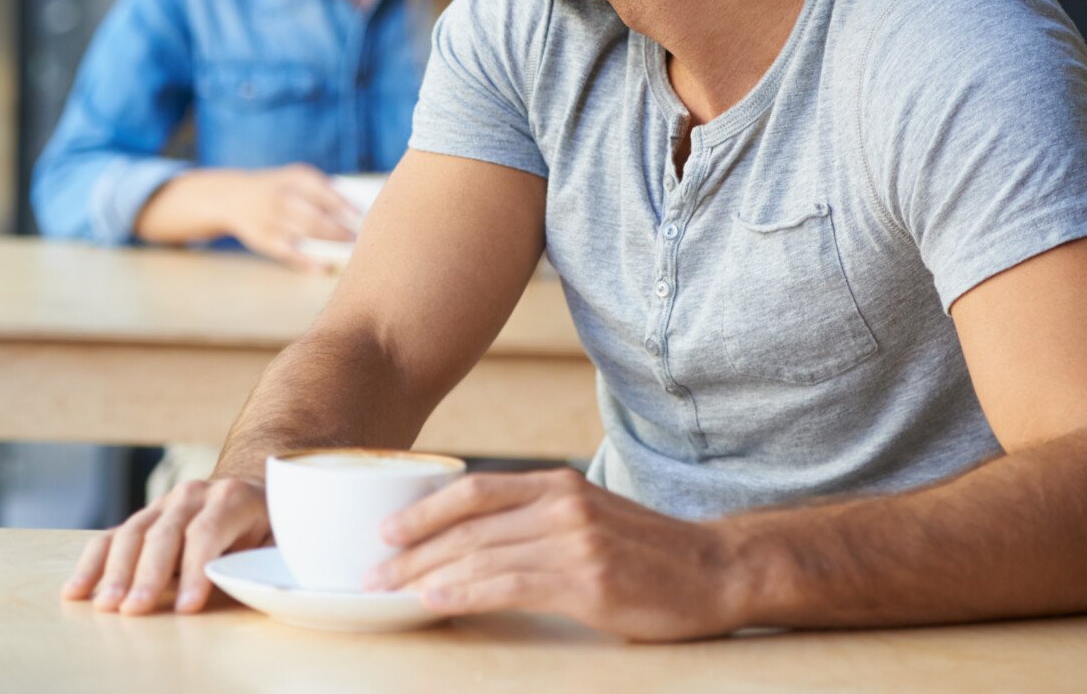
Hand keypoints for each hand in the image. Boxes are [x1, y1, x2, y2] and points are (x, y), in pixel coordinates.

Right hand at [61, 477, 269, 614]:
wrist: (250, 490)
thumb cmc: (269, 527)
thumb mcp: (281, 538)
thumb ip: (265, 558)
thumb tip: (250, 584)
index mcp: (232, 497)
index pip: (206, 532)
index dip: (196, 570)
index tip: (188, 608)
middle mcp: (193, 494)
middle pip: (164, 533)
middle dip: (148, 574)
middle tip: (135, 609)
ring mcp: (163, 505)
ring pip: (132, 533)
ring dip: (115, 571)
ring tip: (106, 606)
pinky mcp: (143, 519)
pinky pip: (110, 537)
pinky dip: (92, 564)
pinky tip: (76, 591)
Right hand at [224, 164, 361, 272]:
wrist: (234, 197)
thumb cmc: (279, 189)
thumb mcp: (294, 179)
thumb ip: (322, 191)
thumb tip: (354, 214)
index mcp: (293, 179)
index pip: (322, 190)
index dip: (342, 204)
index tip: (360, 215)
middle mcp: (281, 197)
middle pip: (315, 216)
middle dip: (339, 229)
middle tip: (359, 237)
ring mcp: (271, 219)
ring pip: (305, 234)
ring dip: (329, 243)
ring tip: (349, 249)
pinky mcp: (263, 239)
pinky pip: (289, 252)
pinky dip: (307, 261)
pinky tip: (325, 266)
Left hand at [368, 469, 744, 640]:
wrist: (715, 570)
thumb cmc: (645, 551)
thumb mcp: (586, 515)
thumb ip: (535, 518)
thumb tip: (468, 539)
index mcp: (556, 484)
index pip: (472, 490)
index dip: (422, 510)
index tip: (384, 533)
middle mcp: (561, 504)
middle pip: (466, 524)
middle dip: (411, 550)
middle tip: (371, 572)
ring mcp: (574, 541)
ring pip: (480, 555)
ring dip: (426, 575)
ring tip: (390, 592)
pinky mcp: (587, 580)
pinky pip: (509, 585)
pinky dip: (464, 592)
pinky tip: (436, 602)